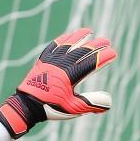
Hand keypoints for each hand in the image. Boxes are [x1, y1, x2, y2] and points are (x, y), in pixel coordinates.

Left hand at [0, 28, 116, 138]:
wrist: (26, 106)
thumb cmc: (50, 108)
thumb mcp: (73, 109)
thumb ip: (91, 104)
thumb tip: (109, 103)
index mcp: (69, 76)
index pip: (90, 64)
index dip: (103, 58)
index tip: (113, 53)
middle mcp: (60, 66)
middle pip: (81, 51)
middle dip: (96, 45)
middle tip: (107, 40)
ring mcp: (50, 62)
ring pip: (67, 45)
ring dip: (79, 36)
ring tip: (88, 31)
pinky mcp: (42, 62)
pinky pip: (53, 47)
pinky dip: (62, 40)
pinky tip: (67, 36)